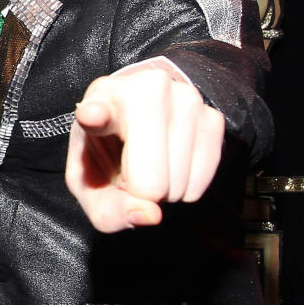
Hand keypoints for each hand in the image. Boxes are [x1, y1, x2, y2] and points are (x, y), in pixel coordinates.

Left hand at [65, 64, 225, 233]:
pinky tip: (172, 163)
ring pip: (179, 183)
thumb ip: (109, 209)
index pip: (97, 112)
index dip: (96, 116)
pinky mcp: (212, 116)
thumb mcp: (91, 185)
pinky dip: (187, 185)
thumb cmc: (106, 152)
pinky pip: (202, 179)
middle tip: (130, 170)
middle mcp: (145, 90)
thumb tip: (151, 214)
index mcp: (100, 101)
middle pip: (150, 181)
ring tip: (150, 161)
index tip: (92, 116)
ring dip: (166, 188)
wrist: (136, 121)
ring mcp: (185, 99)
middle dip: (142, 193)